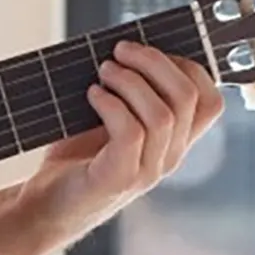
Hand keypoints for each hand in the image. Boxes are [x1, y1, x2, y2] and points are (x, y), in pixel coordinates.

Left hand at [3, 40, 225, 254]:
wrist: (44, 208)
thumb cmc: (75, 160)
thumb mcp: (108, 122)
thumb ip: (126, 94)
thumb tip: (124, 47)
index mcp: (174, 142)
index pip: (210, 101)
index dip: (187, 66)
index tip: (150, 49)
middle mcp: (169, 158)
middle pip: (188, 99)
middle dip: (155, 63)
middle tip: (120, 50)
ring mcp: (146, 172)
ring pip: (162, 115)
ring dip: (131, 82)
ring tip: (102, 70)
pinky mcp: (118, 179)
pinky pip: (130, 133)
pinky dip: (111, 105)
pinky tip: (91, 95)